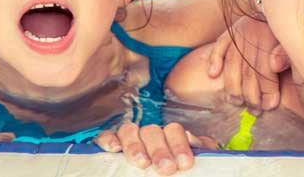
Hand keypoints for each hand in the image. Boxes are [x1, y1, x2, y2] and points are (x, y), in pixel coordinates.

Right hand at [94, 121, 217, 175]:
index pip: (174, 131)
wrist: (163, 174)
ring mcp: (129, 138)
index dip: (179, 146)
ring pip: (129, 130)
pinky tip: (115, 149)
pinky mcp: (110, 144)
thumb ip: (198, 150)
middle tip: (166, 169)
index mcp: (169, 137)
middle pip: (152, 131)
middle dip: (160, 150)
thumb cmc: (174, 169)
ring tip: (142, 163)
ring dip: (135, 146)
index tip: (184, 164)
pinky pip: (106, 136)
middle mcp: (149, 135)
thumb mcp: (186, 160)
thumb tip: (197, 143)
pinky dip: (109, 139)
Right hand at [206, 16, 288, 113]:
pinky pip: (219, 45)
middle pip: (248, 72)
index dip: (268, 90)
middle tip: (255, 110)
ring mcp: (239, 33)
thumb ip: (287, 54)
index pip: (266, 71)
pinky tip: (213, 74)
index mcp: (271, 38)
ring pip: (231, 64)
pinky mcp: (230, 31)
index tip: (270, 105)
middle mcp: (253, 36)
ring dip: (232, 86)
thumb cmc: (285, 30)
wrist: (274, 2)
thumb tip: (275, 66)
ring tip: (236, 101)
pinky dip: (213, 59)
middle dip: (251, 95)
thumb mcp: (293, 40)